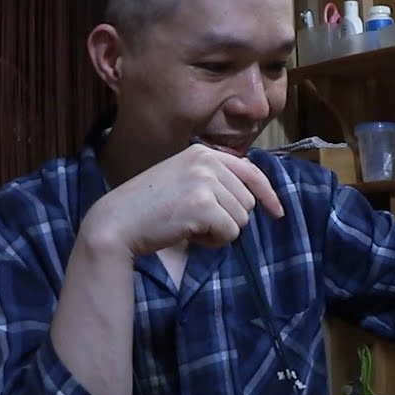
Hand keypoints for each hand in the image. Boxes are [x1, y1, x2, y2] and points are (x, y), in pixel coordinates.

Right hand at [84, 144, 284, 256]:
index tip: (276, 212)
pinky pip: (230, 233)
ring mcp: (205, 182)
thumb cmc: (149, 207)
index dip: (267, 194)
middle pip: (247, 201)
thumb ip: (213, 180)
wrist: (118, 220)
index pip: (251, 171)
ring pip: (241, 219)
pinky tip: (188, 234)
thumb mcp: (183, 179)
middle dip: (228, 219)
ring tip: (188, 226)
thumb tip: (253, 196)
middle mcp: (207, 162)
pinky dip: (213, 241)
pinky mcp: (202, 205)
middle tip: (195, 221)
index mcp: (203, 153)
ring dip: (219, 231)